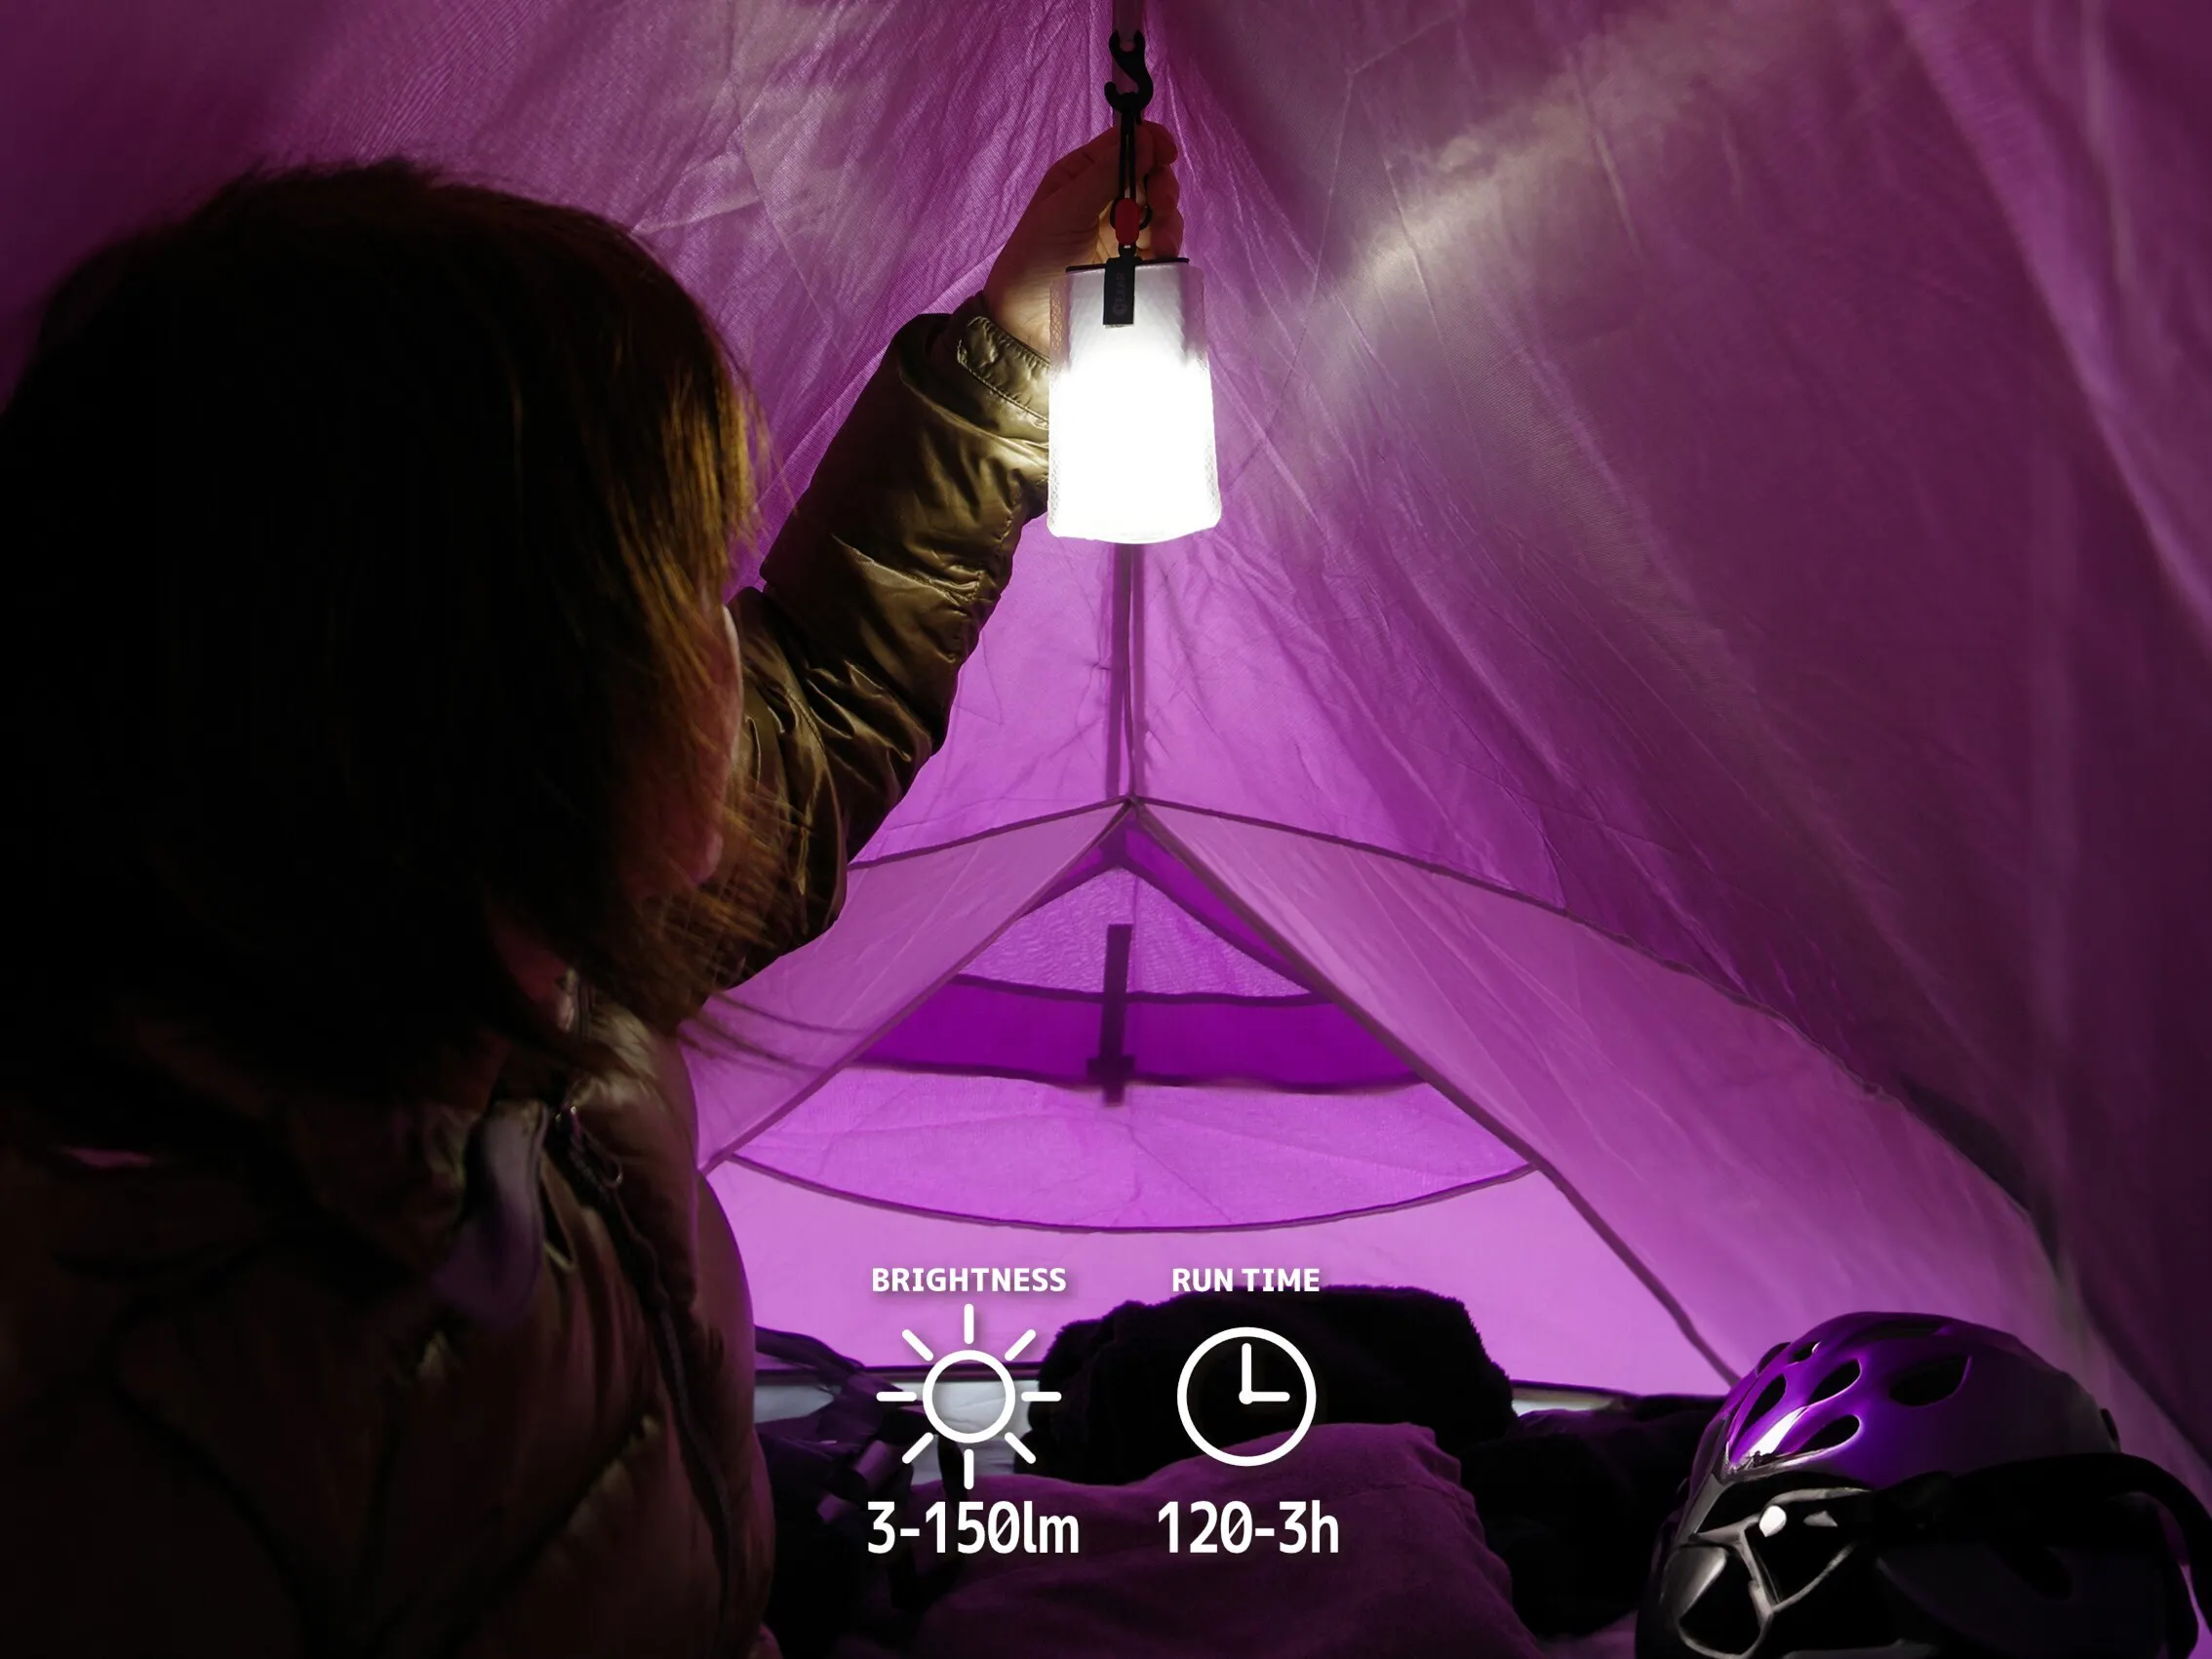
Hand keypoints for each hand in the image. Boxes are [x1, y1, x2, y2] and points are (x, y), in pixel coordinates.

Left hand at [983, 121, 1182, 354]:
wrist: (1027, 321)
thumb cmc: (1034, 259)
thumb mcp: (1065, 210)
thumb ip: (1105, 173)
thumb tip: (1148, 138)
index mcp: (1082, 174)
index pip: (1127, 144)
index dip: (1152, 144)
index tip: (1167, 156)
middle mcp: (1105, 196)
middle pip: (1152, 177)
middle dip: (1163, 190)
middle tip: (1161, 209)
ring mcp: (1121, 230)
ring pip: (1162, 212)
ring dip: (1169, 224)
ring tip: (1161, 247)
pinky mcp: (1133, 261)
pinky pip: (1161, 245)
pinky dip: (1166, 249)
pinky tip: (1159, 260)